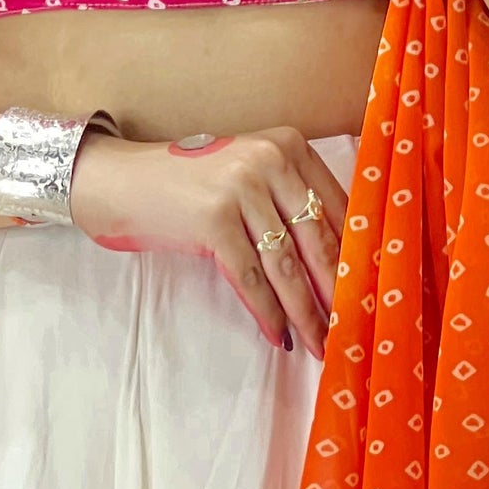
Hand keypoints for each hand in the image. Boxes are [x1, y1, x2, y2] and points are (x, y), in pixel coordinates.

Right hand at [68, 128, 347, 357]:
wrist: (119, 180)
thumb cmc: (188, 184)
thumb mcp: (246, 175)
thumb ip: (289, 201)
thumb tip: (340, 262)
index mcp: (287, 146)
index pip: (338, 208)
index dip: (356, 256)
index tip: (369, 292)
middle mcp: (269, 161)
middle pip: (318, 240)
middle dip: (337, 292)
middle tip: (353, 329)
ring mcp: (240, 189)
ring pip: (287, 266)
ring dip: (306, 312)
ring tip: (320, 343)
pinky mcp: (213, 220)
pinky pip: (250, 278)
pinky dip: (267, 312)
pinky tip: (278, 336)